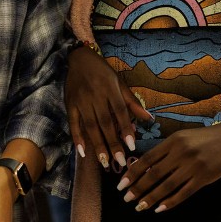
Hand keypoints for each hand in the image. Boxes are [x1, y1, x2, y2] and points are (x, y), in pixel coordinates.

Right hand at [67, 45, 152, 172]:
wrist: (80, 59)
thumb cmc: (103, 72)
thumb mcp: (120, 83)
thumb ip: (133, 102)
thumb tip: (150, 119)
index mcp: (110, 89)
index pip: (120, 112)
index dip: (125, 129)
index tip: (132, 146)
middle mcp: (96, 96)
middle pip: (105, 122)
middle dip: (113, 143)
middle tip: (120, 161)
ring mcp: (81, 101)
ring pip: (90, 126)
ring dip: (97, 145)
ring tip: (105, 162)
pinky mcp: (70, 105)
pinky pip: (73, 123)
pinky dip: (77, 138)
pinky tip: (83, 152)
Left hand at [114, 121, 220, 213]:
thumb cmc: (205, 139)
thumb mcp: (183, 138)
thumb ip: (166, 151)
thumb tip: (145, 168)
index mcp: (174, 141)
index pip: (147, 159)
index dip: (133, 173)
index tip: (121, 184)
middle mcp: (182, 153)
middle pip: (154, 174)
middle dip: (138, 188)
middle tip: (126, 198)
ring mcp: (193, 166)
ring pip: (166, 186)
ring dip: (151, 198)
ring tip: (139, 206)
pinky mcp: (203, 178)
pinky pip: (183, 193)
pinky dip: (169, 202)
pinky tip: (159, 209)